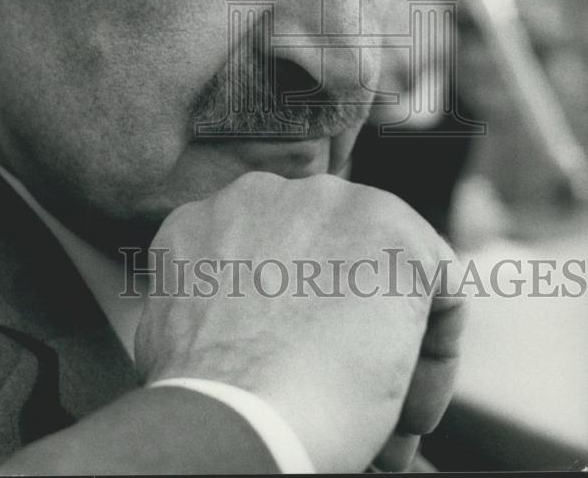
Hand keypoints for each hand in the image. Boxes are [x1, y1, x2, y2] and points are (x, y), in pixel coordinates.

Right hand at [135, 171, 465, 472]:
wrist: (236, 415)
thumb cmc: (208, 395)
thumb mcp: (178, 320)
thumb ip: (222, 292)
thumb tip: (251, 319)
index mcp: (218, 213)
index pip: (281, 256)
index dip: (300, 323)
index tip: (302, 377)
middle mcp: (273, 191)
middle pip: (335, 260)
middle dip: (348, 330)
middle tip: (351, 399)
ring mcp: (335, 204)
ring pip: (386, 278)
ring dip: (392, 348)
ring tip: (387, 423)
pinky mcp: (400, 235)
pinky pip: (439, 292)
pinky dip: (433, 358)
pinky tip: (408, 414)